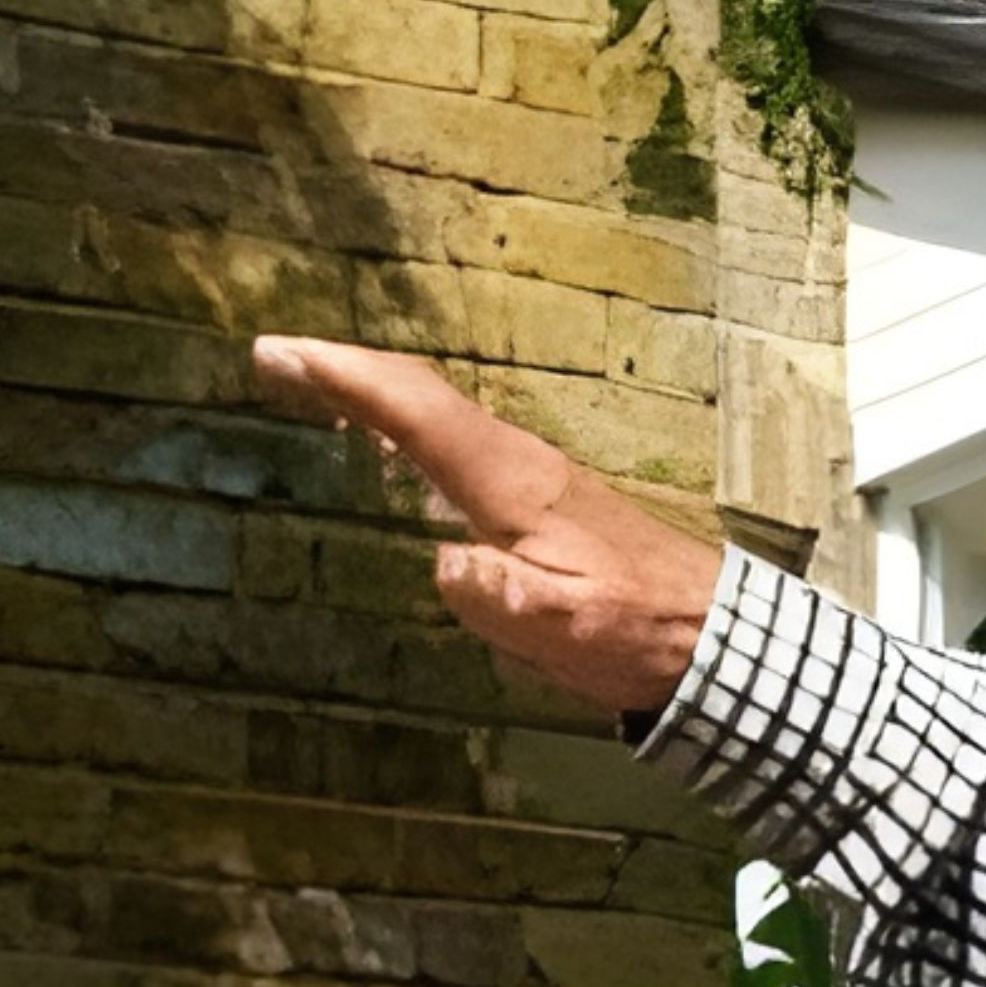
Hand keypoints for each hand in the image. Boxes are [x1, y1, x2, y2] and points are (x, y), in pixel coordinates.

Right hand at [247, 336, 724, 717]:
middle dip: (345, 372)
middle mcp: (515, 462)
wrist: (710, 634)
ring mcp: (530, 478)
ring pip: (437, 416)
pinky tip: (392, 447)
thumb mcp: (567, 625)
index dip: (345, 378)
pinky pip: (454, 446)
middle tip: (275, 356)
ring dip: (375, 395)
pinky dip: (408, 428)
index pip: (415, 410)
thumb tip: (446, 565)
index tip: (279, 352)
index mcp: (509, 481)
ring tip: (314, 383)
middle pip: (419, 397)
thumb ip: (505, 597)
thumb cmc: (636, 629)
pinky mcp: (540, 501)